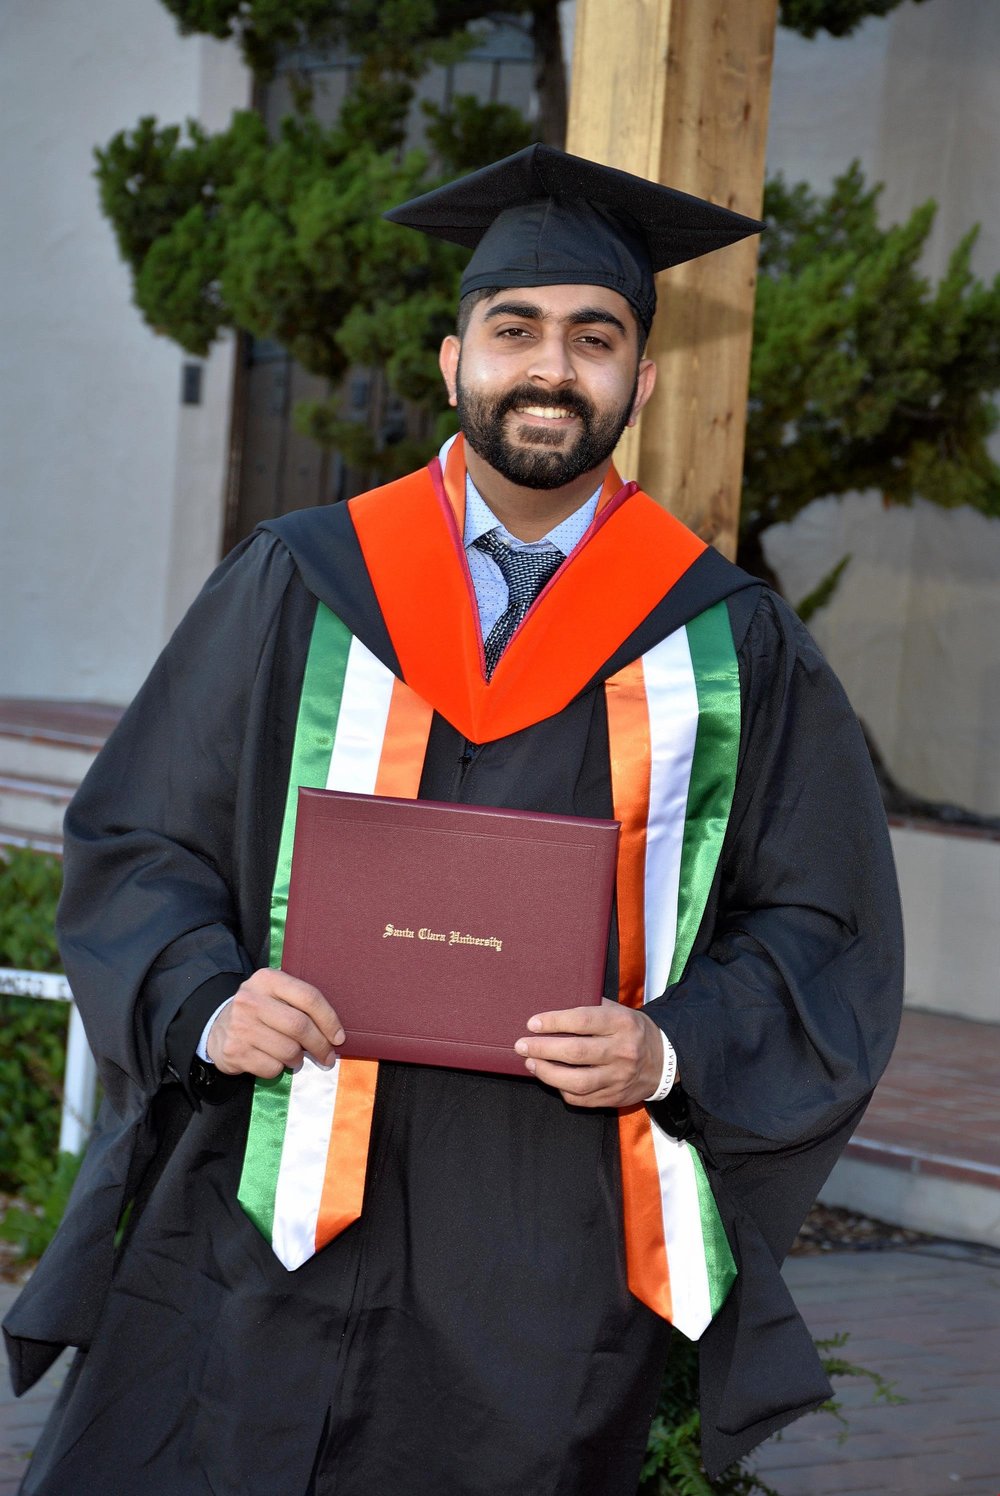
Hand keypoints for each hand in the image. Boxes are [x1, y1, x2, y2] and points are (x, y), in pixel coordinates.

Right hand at [206, 968, 344, 1079]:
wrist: (217, 1027)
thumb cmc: (260, 1012)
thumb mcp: (275, 994)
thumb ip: (300, 1003)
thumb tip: (334, 1033)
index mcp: (267, 980)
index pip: (308, 997)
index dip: (329, 1020)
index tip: (338, 1037)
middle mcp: (251, 1000)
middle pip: (300, 1026)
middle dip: (320, 1045)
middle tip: (327, 1056)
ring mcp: (240, 1026)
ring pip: (288, 1050)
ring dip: (298, 1059)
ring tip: (295, 1057)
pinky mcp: (234, 1051)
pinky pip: (272, 1067)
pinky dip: (279, 1069)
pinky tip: (273, 1060)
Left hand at [514, 998, 664, 1107]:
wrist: (666, 1061)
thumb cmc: (633, 1030)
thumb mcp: (619, 1011)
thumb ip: (592, 1007)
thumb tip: (555, 1004)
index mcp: (622, 1023)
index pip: (583, 1020)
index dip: (554, 1022)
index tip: (532, 1023)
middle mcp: (622, 1051)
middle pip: (576, 1052)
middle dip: (543, 1049)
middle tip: (522, 1045)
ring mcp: (619, 1077)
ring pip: (577, 1081)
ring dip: (548, 1073)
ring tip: (531, 1063)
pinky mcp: (615, 1097)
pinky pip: (583, 1098)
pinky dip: (562, 1089)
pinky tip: (551, 1079)